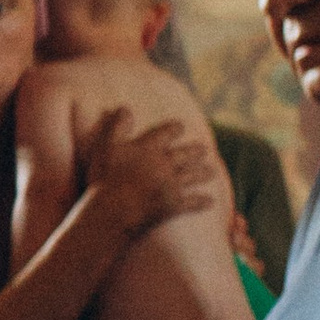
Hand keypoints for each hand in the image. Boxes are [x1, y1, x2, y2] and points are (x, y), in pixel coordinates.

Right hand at [81, 105, 221, 239]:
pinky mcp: (174, 204)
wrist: (116, 210)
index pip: (166, 133)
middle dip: (196, 151)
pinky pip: (193, 202)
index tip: (180, 127)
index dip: (175, 129)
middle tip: (204, 150)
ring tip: (212, 171)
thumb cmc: (107, 179)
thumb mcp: (107, 148)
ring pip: (193, 176)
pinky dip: (202, 202)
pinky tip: (210, 201)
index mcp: (149, 148)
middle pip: (185, 154)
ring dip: (204, 173)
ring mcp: (172, 184)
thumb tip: (125, 108)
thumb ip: (117, 126)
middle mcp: (165, 163)